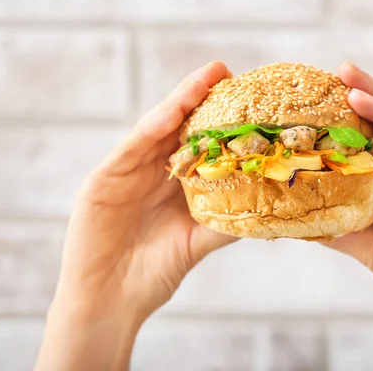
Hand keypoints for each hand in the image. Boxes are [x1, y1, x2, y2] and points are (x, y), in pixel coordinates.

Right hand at [37, 61, 235, 370]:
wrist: (110, 301)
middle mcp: (152, 171)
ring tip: (205, 77)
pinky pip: (130, 148)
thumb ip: (225, 223)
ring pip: (155, 128)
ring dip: (179, 101)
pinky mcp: (103, 180)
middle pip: (178, 126)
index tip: (248, 97)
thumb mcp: (196, 242)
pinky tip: (171, 112)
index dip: (220, 119)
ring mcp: (127, 172)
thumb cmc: (154, 273)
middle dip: (201, 97)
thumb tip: (268, 208)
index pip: (199, 142)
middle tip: (226, 71)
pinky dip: (151, 129)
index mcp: (174, 182)